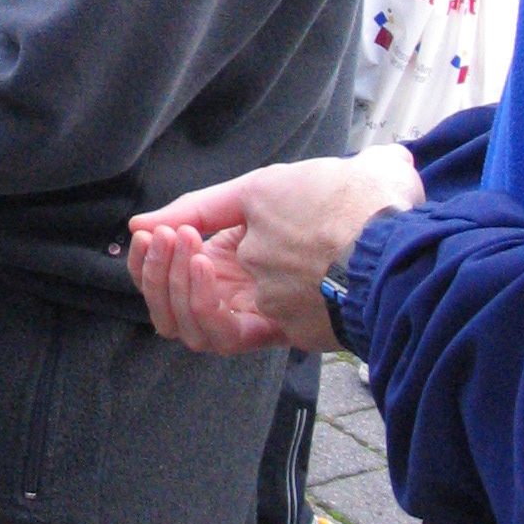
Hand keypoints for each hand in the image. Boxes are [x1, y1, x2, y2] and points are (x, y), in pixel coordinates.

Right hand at [127, 145, 424, 353]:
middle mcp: (240, 290)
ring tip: (182, 244)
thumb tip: (137, 224)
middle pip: (169, 306)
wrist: (386, 228)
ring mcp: (253, 313)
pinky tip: (204, 266)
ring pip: (184, 324)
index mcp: (237, 255)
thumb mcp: (261, 188)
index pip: (172, 274)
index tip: (144, 232)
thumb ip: (201, 205)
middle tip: (159, 237)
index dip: (149, 259)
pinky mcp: (271, 331)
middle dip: (153, 270)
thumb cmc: (339, 200)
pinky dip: (198, 302)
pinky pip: (215, 335)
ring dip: (171, 283)